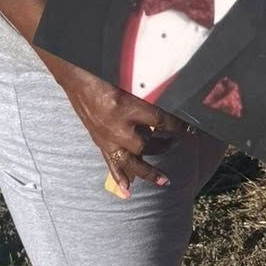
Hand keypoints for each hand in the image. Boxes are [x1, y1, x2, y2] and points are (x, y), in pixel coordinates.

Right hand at [43, 56, 186, 188]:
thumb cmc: (103, 74)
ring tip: (164, 180)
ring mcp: (106, 137)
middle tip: (176, 143)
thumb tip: (172, 103)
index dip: (177, 126)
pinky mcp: (98, 141)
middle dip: (164, 146)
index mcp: (126, 107)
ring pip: (131, 161)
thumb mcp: (130, 82)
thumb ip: (150, 95)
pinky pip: (111, 162)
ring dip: (148, 172)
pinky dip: (120, 177)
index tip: (190, 129)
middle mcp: (116, 127)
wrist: (75, 78)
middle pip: (147, 145)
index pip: (160, 121)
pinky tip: (128, 191)